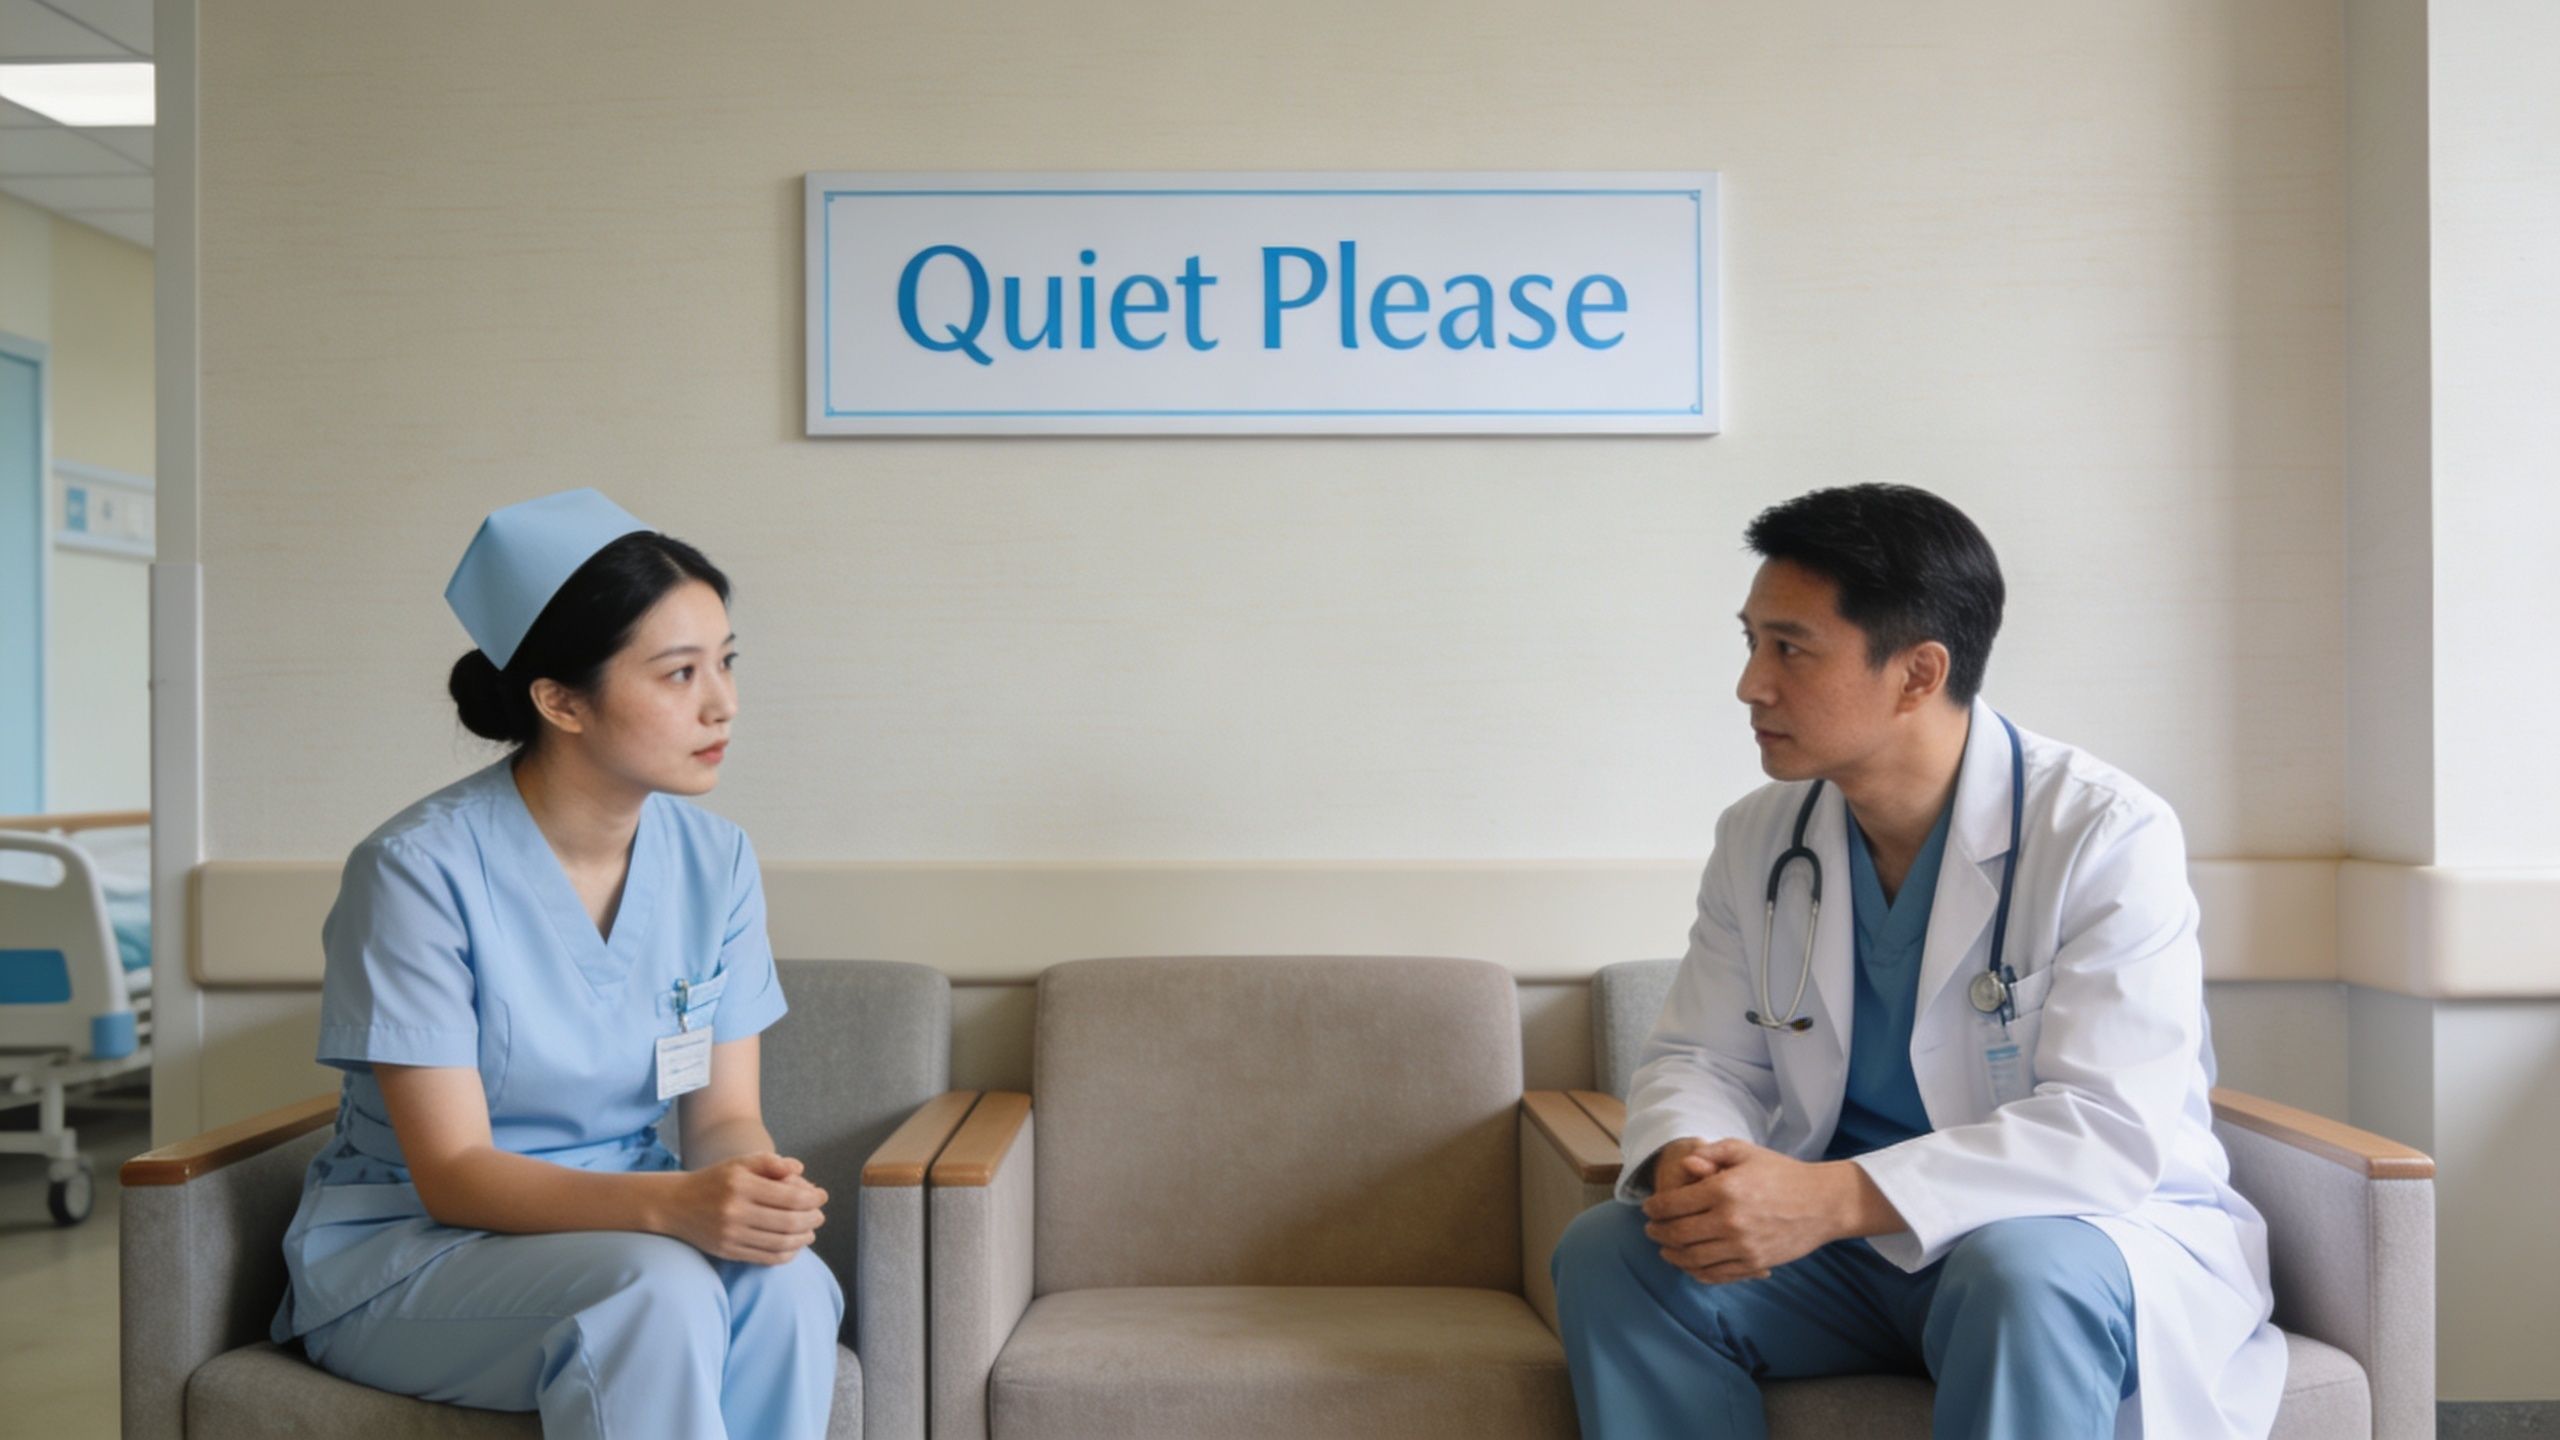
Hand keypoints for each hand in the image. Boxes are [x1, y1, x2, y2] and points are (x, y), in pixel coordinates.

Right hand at [663, 1153, 827, 1264]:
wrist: (676, 1204)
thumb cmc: (715, 1180)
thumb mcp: (740, 1163)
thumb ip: (770, 1162)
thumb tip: (800, 1168)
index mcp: (741, 1184)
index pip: (790, 1197)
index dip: (813, 1198)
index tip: (822, 1196)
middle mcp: (735, 1211)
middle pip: (789, 1222)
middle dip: (812, 1219)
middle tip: (820, 1215)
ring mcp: (731, 1234)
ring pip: (780, 1243)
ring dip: (803, 1238)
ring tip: (810, 1231)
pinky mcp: (728, 1251)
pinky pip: (766, 1258)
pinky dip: (786, 1254)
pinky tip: (794, 1246)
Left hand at [1641, 1139, 1851, 1284]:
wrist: (1822, 1203)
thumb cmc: (1781, 1173)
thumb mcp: (1745, 1152)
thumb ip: (1711, 1155)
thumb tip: (1685, 1166)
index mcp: (1723, 1190)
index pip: (1672, 1205)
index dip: (1654, 1208)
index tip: (1648, 1208)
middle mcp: (1729, 1221)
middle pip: (1677, 1234)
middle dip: (1657, 1233)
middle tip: (1651, 1230)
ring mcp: (1741, 1246)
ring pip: (1692, 1258)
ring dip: (1672, 1255)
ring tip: (1665, 1249)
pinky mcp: (1754, 1264)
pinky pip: (1715, 1274)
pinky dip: (1696, 1272)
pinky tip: (1689, 1264)